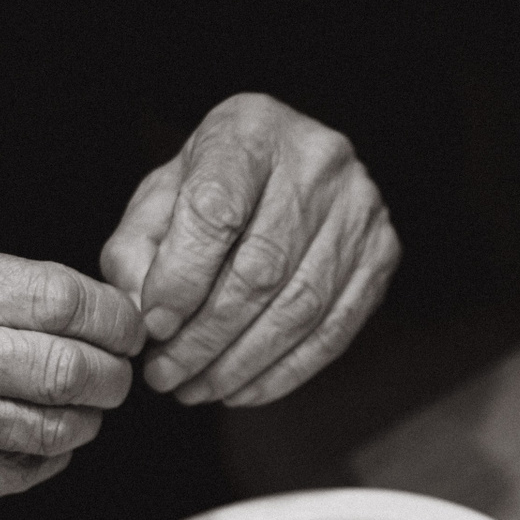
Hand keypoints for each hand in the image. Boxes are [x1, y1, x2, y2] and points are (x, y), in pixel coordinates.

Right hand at [0, 242, 140, 519]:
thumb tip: (95, 306)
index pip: (58, 295)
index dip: (113, 317)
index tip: (127, 329)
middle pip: (65, 364)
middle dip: (112, 377)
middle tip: (117, 378)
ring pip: (53, 424)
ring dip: (85, 422)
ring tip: (81, 412)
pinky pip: (24, 469)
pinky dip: (49, 459)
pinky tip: (38, 444)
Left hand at [100, 93, 399, 406]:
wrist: (291, 163)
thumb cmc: (219, 184)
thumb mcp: (161, 196)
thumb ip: (137, 250)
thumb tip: (142, 316)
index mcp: (251, 130)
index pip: (216, 211)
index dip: (181, 279)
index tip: (153, 326)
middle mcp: (317, 163)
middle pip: (261, 269)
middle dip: (206, 336)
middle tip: (166, 375)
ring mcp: (360, 210)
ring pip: (299, 308)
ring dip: (241, 363)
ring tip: (197, 389)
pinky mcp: (382, 253)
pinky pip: (333, 330)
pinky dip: (284, 371)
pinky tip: (243, 389)